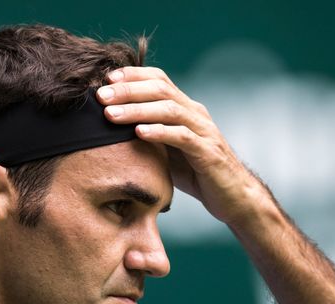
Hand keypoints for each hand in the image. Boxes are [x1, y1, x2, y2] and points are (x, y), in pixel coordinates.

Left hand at [97, 67, 268, 225]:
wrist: (233, 197)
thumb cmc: (197, 174)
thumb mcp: (168, 150)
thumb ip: (149, 135)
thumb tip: (111, 128)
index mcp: (187, 109)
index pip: (159, 79)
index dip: (133, 75)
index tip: (105, 79)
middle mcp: (196, 114)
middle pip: (160, 89)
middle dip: (128, 90)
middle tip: (100, 96)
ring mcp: (204, 131)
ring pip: (169, 110)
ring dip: (137, 110)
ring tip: (111, 114)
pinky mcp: (208, 153)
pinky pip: (182, 137)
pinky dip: (160, 132)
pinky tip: (140, 132)